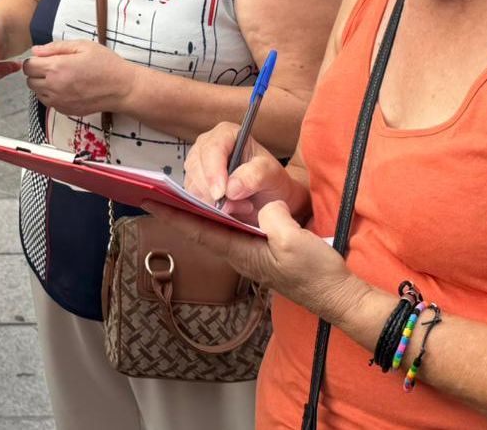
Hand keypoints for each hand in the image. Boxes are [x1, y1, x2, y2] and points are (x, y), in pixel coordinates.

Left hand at [22, 40, 134, 115]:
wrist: (121, 88)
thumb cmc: (106, 65)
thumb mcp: (83, 46)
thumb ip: (56, 47)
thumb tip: (36, 50)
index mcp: (57, 68)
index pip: (28, 66)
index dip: (34, 60)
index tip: (43, 58)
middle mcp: (54, 87)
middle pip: (29, 81)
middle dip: (37, 72)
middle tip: (52, 67)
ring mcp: (59, 101)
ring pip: (37, 93)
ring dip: (43, 85)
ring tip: (61, 77)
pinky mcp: (65, 111)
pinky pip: (48, 103)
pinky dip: (52, 95)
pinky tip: (66, 88)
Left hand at [145, 198, 364, 321]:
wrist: (337, 295)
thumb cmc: (315, 273)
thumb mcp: (294, 242)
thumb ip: (272, 220)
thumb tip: (261, 206)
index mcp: (241, 252)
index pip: (199, 230)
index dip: (174, 214)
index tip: (150, 200)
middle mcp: (239, 253)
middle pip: (202, 228)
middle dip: (178, 210)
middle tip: (155, 190)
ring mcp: (250, 253)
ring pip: (216, 228)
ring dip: (197, 210)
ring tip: (176, 192)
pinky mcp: (262, 250)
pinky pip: (234, 229)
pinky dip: (221, 214)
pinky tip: (219, 202)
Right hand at [183, 122, 299, 222]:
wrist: (269, 196)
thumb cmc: (271, 180)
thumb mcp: (272, 175)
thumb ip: (255, 176)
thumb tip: (231, 187)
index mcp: (227, 133)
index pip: (212, 149)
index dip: (213, 171)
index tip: (221, 193)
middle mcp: (208, 146)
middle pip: (197, 167)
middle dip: (214, 191)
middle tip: (241, 203)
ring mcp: (198, 165)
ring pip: (193, 185)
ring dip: (215, 202)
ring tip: (242, 204)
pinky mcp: (194, 183)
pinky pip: (194, 198)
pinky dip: (211, 208)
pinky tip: (231, 207)